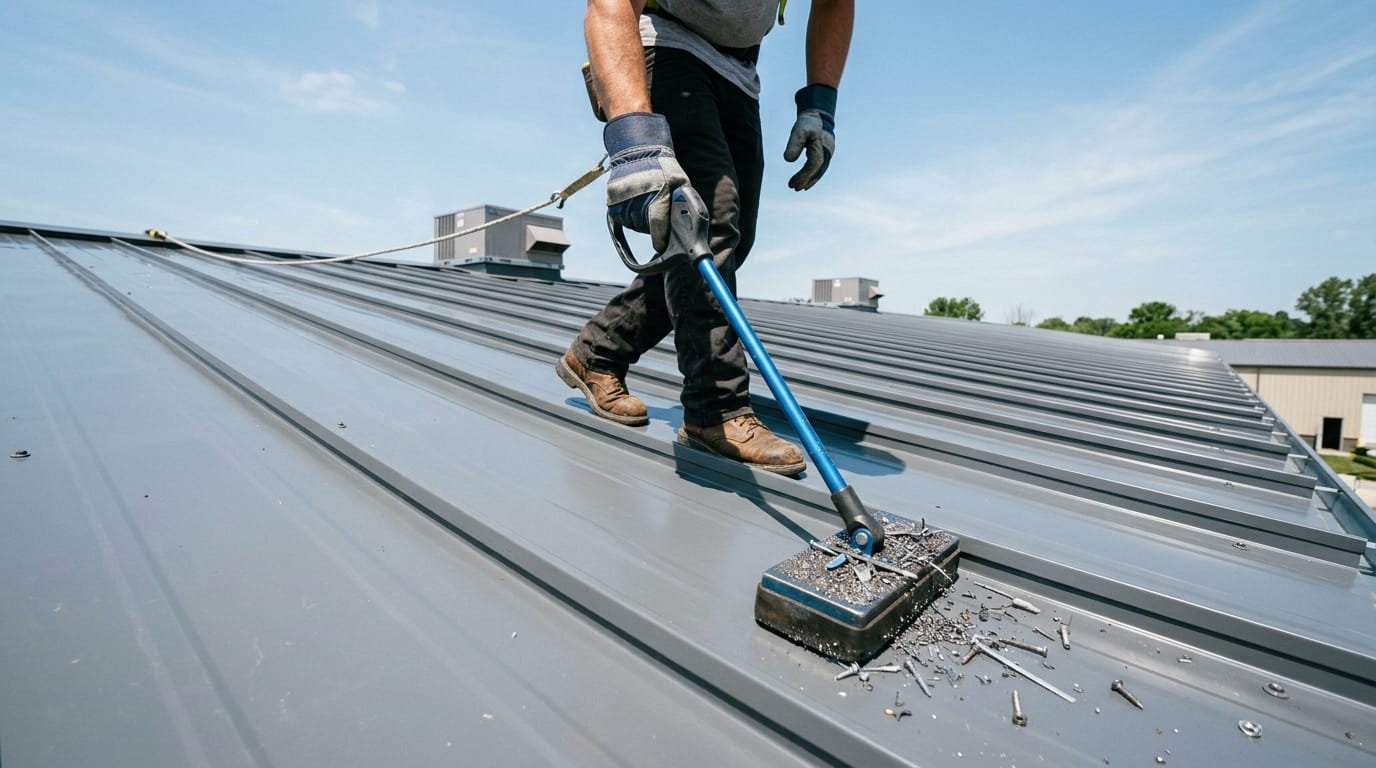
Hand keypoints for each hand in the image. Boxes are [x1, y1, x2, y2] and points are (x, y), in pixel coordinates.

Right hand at [604, 112, 691, 252]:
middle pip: (647, 229)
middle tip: (657, 210)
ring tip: (646, 201)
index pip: (658, 230)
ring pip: (635, 226)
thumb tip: (690, 232)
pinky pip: (623, 221)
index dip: (661, 240)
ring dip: (641, 221)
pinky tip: (635, 202)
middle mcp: (637, 202)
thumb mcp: (681, 185)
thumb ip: (685, 206)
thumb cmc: (665, 171)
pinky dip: (630, 216)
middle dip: (654, 226)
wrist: (638, 152)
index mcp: (658, 197)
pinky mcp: (612, 205)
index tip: (663, 245)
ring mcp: (623, 204)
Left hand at [783, 84, 836, 190]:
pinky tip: (806, 181)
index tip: (792, 184)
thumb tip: (788, 160)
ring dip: (810, 180)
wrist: (818, 115)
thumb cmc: (807, 122)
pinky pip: (821, 167)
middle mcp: (828, 152)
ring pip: (820, 170)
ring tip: (798, 188)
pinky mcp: (826, 153)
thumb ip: (793, 144)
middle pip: (818, 170)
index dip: (803, 176)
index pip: (812, 165)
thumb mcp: (798, 130)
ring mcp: (829, 153)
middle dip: (806, 180)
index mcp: (821, 147)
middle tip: (794, 188)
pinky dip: (814, 175)